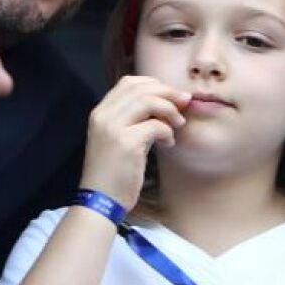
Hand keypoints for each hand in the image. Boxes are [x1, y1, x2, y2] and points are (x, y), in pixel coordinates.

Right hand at [79, 76, 190, 209]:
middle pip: (140, 88)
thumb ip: (132, 120)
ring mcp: (113, 128)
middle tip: (184, 103)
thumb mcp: (116, 139)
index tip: (171, 95)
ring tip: (178, 123)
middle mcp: (103, 116)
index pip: (128, 83)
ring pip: (148, 101)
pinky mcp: (126, 143)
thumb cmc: (112, 173)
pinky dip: (168, 131)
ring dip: (170, 109)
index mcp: (100, 112)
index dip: (153, 84)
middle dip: (167, 93)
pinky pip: (156, 125)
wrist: (100, 201)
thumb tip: (164, 105)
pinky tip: (168, 142)